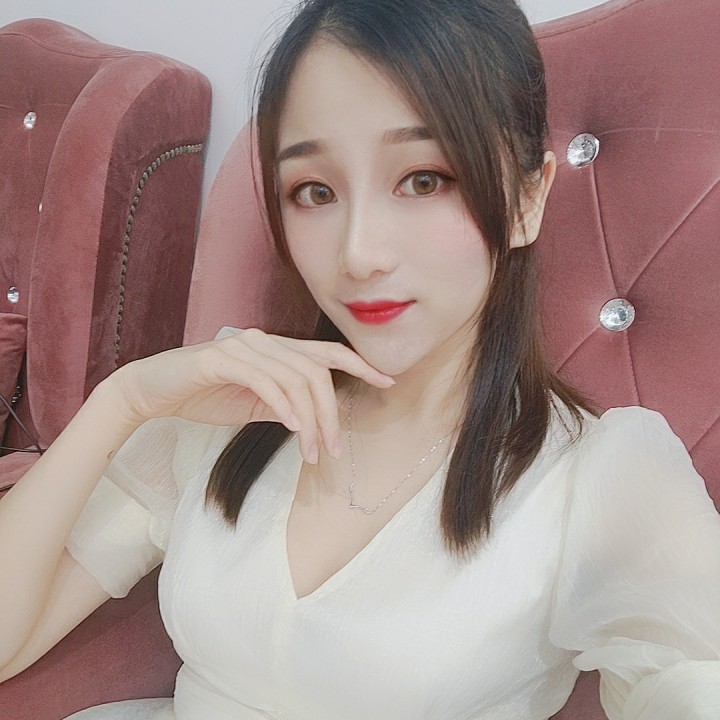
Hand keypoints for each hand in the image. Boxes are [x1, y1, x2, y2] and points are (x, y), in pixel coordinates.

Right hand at [106, 328, 393, 462]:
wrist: (152, 391)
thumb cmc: (203, 395)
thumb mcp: (253, 404)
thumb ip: (283, 405)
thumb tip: (313, 421)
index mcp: (275, 348)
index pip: (325, 353)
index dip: (359, 364)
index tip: (387, 381)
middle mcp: (264, 340)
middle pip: (316, 371)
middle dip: (331, 412)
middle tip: (334, 448)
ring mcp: (243, 346)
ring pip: (294, 378)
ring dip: (310, 419)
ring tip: (312, 452)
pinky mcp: (220, 358)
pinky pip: (265, 381)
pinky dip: (284, 406)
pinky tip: (293, 429)